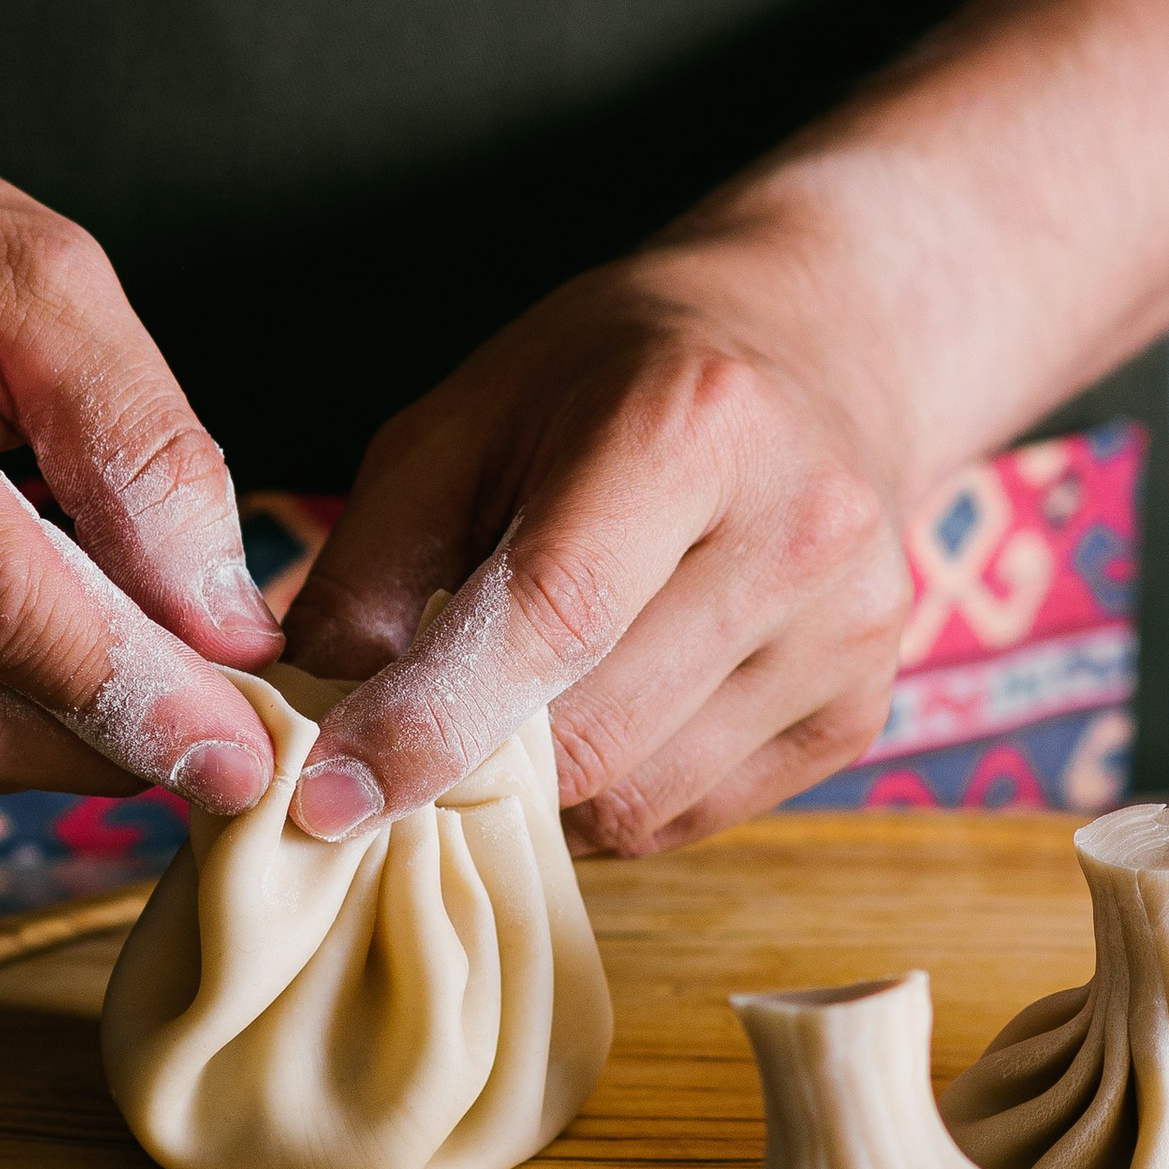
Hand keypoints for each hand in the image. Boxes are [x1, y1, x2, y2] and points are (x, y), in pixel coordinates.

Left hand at [280, 232, 914, 858]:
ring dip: (532, 793)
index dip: (430, 722)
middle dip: (464, 764)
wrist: (816, 351)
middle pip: (591, 734)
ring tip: (502, 710)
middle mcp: (798, 531)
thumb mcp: (463, 418)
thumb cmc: (609, 381)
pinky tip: (592, 712)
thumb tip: (305, 715)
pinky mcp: (862, 712)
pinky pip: (688, 818)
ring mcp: (849, 633)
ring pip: (635, 801)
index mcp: (690, 424)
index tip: (330, 796)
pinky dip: (606, 797)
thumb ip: (372, 560)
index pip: (552, 617)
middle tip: (387, 747)